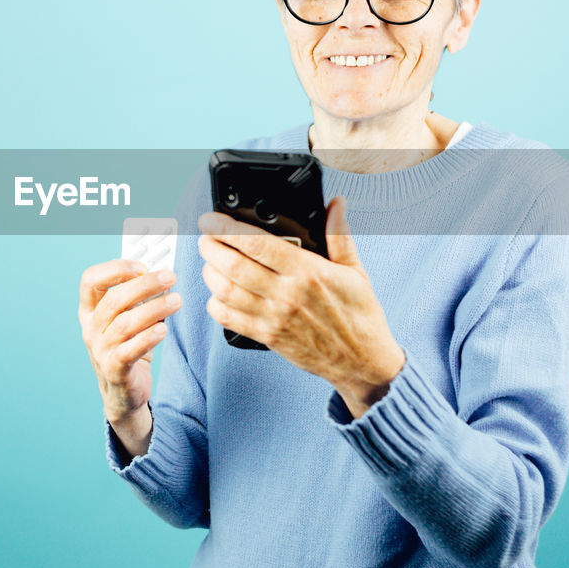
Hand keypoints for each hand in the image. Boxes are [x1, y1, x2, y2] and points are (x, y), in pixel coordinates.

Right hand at [78, 259, 181, 424]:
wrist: (122, 391)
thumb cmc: (128, 346)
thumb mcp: (128, 318)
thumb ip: (140, 298)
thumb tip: (164, 277)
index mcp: (90, 310)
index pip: (90, 280)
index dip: (115, 269)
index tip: (142, 266)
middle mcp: (91, 328)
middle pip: (114, 299)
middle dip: (144, 284)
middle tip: (170, 277)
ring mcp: (100, 350)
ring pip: (125, 324)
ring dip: (154, 309)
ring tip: (177, 301)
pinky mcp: (114, 370)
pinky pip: (129, 351)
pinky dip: (147, 338)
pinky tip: (164, 329)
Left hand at [197, 196, 404, 415]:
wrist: (362, 363)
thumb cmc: (359, 316)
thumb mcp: (355, 271)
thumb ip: (339, 236)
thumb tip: (335, 204)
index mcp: (308, 272)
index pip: (257, 244)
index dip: (227, 228)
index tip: (212, 218)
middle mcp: (287, 295)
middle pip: (234, 266)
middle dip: (211, 247)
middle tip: (205, 237)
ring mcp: (274, 318)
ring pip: (226, 291)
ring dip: (210, 273)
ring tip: (210, 261)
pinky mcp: (267, 337)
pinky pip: (229, 319)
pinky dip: (215, 304)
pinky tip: (218, 293)